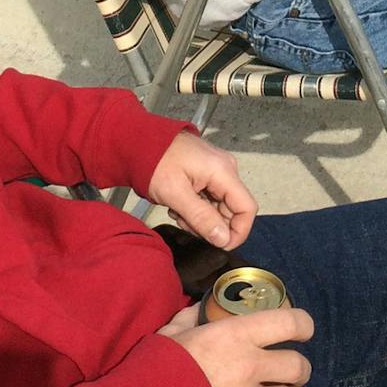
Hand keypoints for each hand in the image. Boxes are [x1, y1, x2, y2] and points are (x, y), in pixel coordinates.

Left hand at [146, 131, 256, 248]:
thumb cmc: (154, 161)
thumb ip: (202, 218)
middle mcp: (225, 169)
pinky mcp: (207, 172)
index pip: (247, 209)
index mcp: (223, 171)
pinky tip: (178, 204)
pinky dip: (196, 207)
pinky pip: (210, 198)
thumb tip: (224, 239)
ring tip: (178, 211)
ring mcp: (217, 170)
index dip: (238, 232)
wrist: (139, 141)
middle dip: (211, 225)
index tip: (220, 245)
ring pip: (219, 207)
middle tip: (185, 222)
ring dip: (200, 217)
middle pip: (232, 210)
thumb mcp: (176, 194)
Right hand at [160, 306, 313, 386]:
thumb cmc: (155, 367)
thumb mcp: (172, 333)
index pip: (289, 323)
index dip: (303, 325)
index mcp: (234, 335)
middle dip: (300, 367)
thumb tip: (200, 310)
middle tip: (292, 370)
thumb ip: (192, 319)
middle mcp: (250, 366)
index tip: (303, 330)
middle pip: (299, 366)